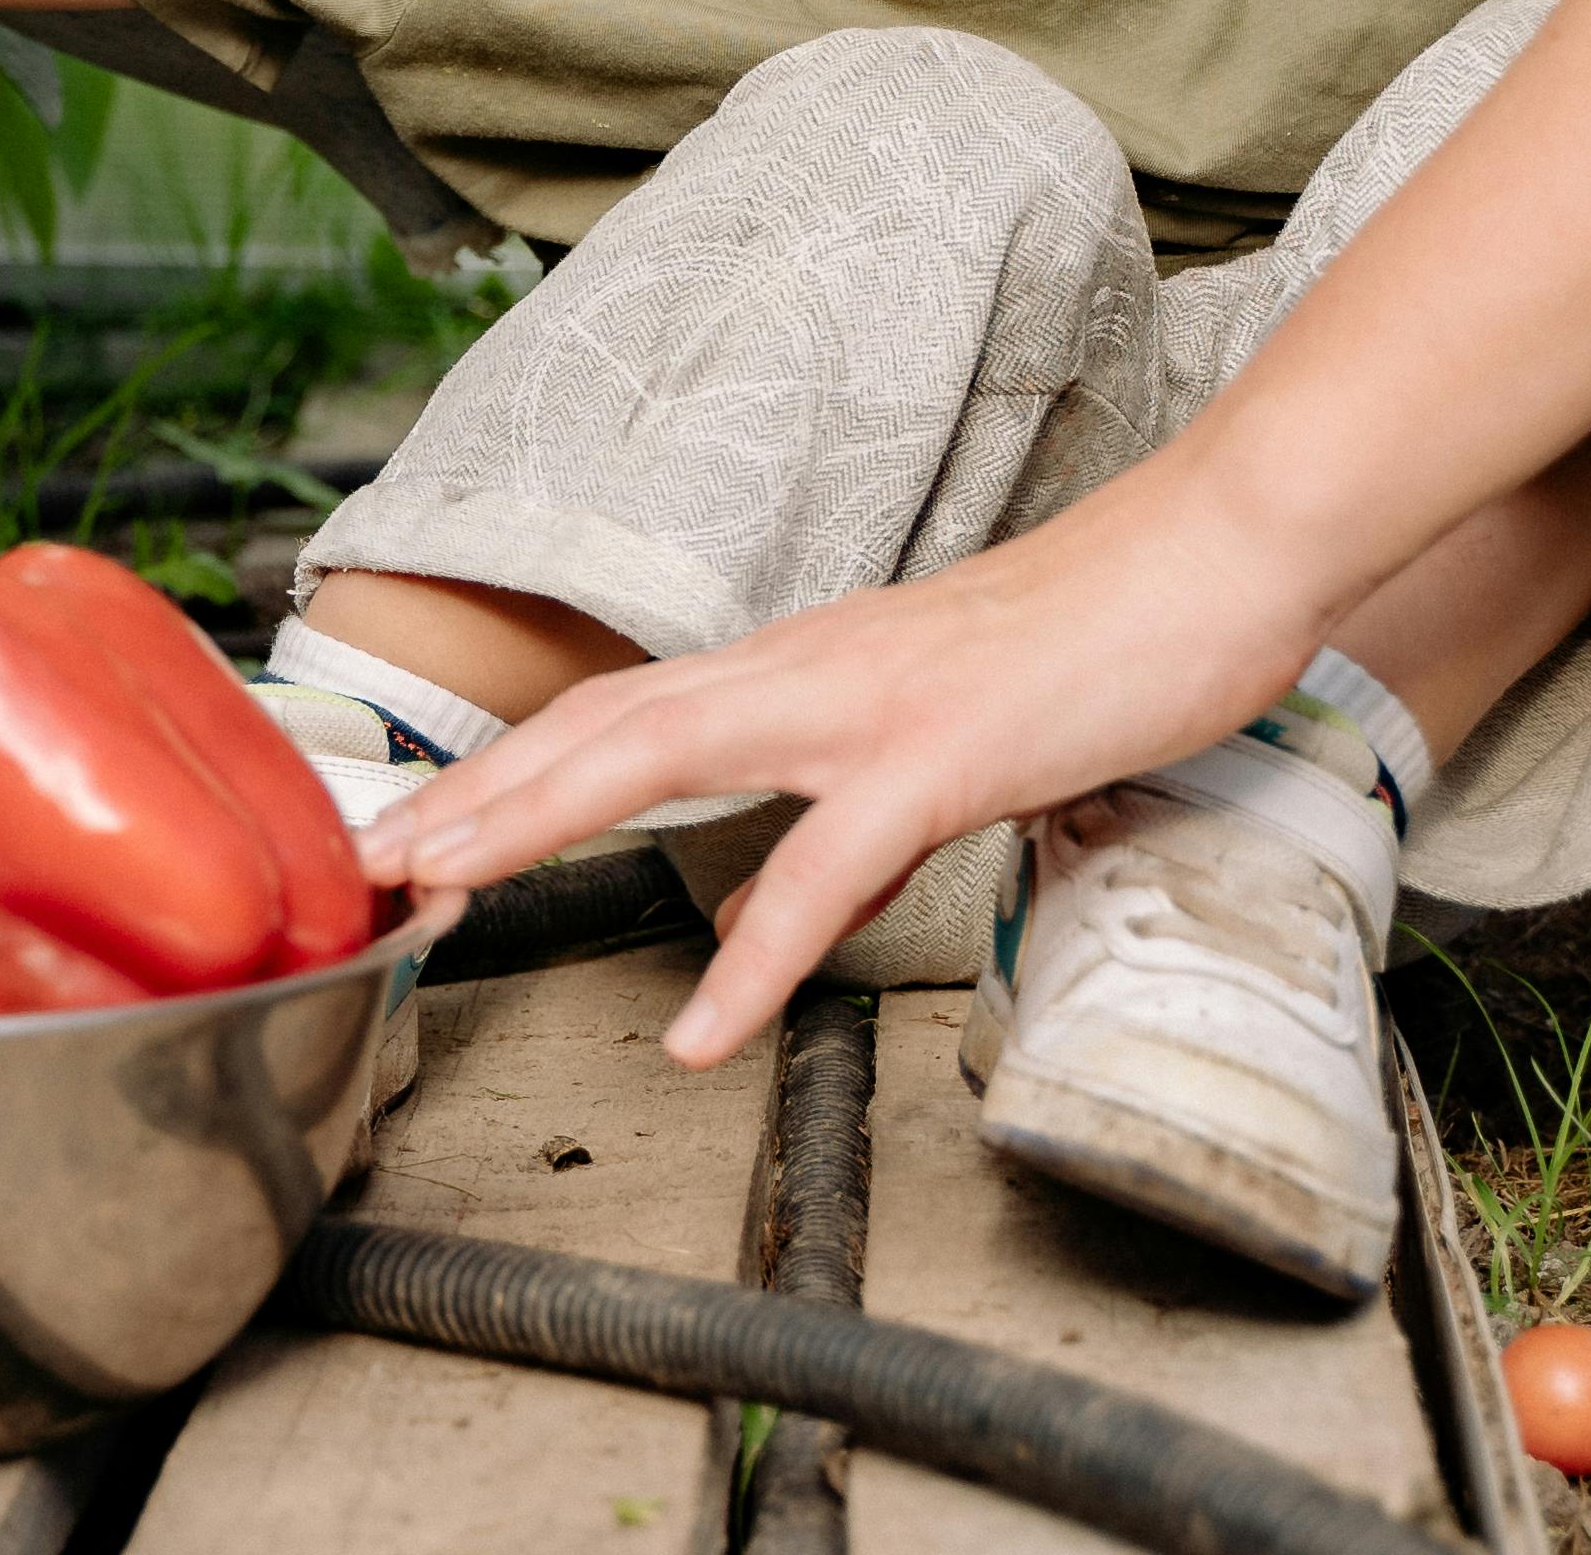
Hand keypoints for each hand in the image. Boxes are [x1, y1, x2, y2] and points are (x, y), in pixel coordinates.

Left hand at [354, 470, 1321, 1071]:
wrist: (1217, 557)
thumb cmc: (1097, 641)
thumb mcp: (943, 732)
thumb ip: (846, 811)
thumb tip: (775, 893)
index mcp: (801, 665)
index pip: (621, 710)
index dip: (510, 765)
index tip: (420, 825)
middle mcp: (806, 667)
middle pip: (597, 723)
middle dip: (473, 790)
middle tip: (373, 859)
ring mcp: (866, 705)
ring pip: (658, 753)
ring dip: (536, 819)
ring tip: (446, 891)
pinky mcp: (942, 758)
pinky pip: (824, 868)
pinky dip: (750, 959)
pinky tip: (699, 1032)